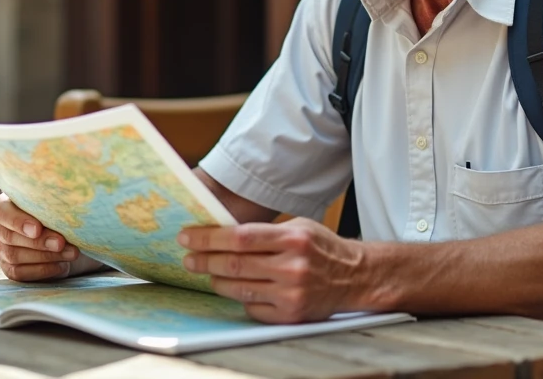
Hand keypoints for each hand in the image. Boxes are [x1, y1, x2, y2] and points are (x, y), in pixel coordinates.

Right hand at [0, 193, 81, 280]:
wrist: (66, 234)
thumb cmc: (58, 212)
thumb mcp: (55, 204)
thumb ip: (52, 203)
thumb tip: (66, 206)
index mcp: (5, 204)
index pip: (0, 211)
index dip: (18, 221)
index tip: (38, 229)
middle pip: (10, 237)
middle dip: (39, 242)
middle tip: (61, 243)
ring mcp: (2, 248)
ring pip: (14, 256)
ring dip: (45, 256)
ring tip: (70, 253)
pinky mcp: (9, 267)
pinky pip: (19, 273)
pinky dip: (42, 270)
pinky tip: (61, 265)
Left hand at [179, 217, 365, 322]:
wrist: (354, 277)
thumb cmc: (321, 247)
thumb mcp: (298, 227)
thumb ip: (264, 232)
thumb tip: (221, 234)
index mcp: (293, 239)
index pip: (240, 238)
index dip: (209, 238)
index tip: (188, 237)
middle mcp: (292, 267)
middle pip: (234, 264)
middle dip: (204, 260)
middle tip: (188, 257)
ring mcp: (291, 294)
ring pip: (238, 288)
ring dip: (216, 280)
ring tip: (207, 272)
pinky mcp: (290, 315)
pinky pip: (252, 307)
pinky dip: (239, 297)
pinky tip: (235, 288)